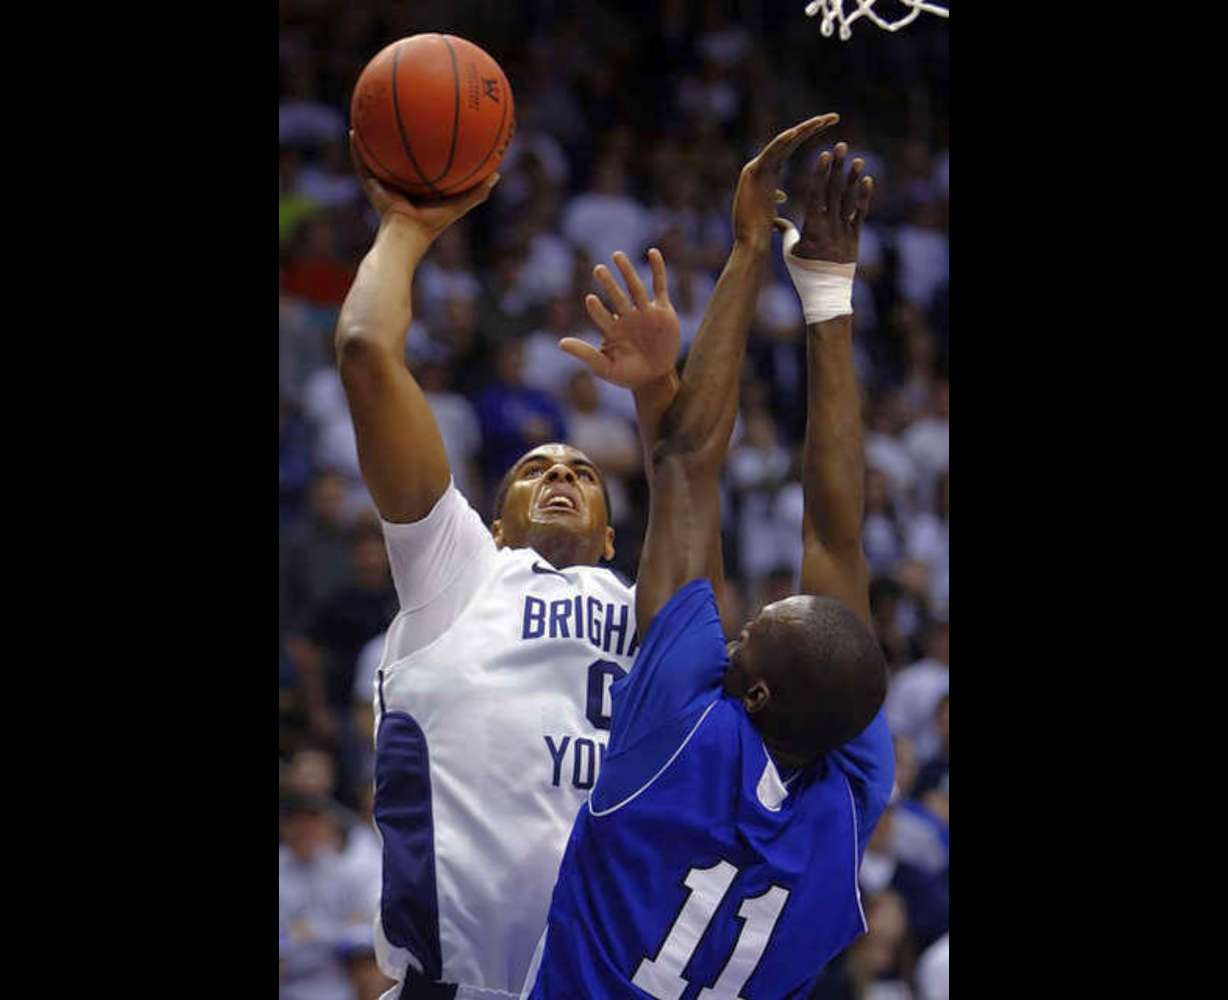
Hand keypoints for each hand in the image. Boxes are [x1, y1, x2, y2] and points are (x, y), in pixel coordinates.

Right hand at [349, 131, 498, 244]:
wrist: (407, 236)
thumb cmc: (433, 224)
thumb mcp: (458, 204)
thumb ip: (477, 192)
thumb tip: (497, 174)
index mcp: (419, 188)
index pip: (421, 164)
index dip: (424, 148)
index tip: (429, 127)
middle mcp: (399, 184)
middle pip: (397, 157)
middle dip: (397, 138)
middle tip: (399, 114)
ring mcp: (383, 184)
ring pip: (375, 158)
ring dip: (371, 140)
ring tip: (368, 117)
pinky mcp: (371, 186)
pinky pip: (361, 164)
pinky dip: (355, 150)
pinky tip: (353, 131)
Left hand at [561, 249, 679, 389]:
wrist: (654, 379)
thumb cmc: (627, 374)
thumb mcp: (604, 367)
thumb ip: (585, 354)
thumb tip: (560, 343)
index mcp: (612, 329)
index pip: (602, 316)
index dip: (597, 309)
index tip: (590, 299)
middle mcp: (626, 317)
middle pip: (617, 297)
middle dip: (608, 284)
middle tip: (597, 269)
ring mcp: (644, 312)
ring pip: (635, 288)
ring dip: (627, 272)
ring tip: (616, 256)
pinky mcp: (663, 311)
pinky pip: (660, 286)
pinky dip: (657, 269)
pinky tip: (652, 252)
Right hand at [732, 113, 839, 249]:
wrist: (751, 244)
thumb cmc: (760, 233)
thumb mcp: (771, 211)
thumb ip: (775, 199)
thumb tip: (781, 195)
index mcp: (768, 175)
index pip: (791, 149)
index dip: (808, 135)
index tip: (829, 125)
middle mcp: (761, 168)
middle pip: (789, 141)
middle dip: (811, 127)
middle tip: (834, 116)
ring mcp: (755, 169)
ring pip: (782, 143)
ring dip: (802, 130)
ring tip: (821, 120)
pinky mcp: (752, 174)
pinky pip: (770, 154)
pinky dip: (781, 142)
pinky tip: (795, 132)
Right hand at [786, 142, 873, 262]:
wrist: (826, 293)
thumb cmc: (803, 273)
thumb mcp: (790, 252)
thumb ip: (786, 232)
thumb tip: (774, 219)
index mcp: (812, 227)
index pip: (816, 194)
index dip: (820, 173)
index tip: (824, 155)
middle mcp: (830, 226)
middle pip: (834, 191)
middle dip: (837, 167)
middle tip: (841, 146)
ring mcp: (844, 231)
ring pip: (849, 200)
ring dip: (853, 178)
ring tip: (856, 159)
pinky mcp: (855, 237)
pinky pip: (861, 213)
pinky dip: (864, 197)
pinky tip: (867, 180)